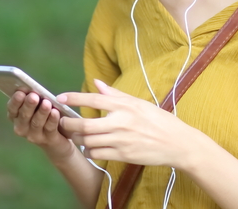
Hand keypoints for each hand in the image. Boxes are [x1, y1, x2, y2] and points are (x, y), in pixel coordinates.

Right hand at [7, 90, 75, 161]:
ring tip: (46, 103)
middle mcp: (22, 128)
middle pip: (24, 116)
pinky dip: (52, 119)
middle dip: (28, 105)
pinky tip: (55, 112)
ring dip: (41, 112)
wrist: (60, 138)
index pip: (12, 109)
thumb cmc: (45, 115)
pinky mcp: (48, 140)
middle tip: (33, 96)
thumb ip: (33, 98)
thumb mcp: (38, 105)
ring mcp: (34, 136)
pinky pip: (49, 128)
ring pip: (36, 123)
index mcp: (16, 116)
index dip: (15, 101)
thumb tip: (32, 89)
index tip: (20, 92)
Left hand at [58, 79, 203, 167]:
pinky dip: (89, 150)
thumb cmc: (158, 120)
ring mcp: (122, 140)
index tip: (60, 98)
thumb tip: (96, 83)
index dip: (74, 98)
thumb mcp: (138, 103)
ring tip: (77, 135)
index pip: (94, 99)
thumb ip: (115, 94)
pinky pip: (97, 153)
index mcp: (125, 105)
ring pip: (88, 141)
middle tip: (62, 122)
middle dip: (68, 124)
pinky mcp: (124, 155)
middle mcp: (121, 121)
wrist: (177, 143)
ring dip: (78, 138)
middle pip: (85, 124)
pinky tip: (90, 147)